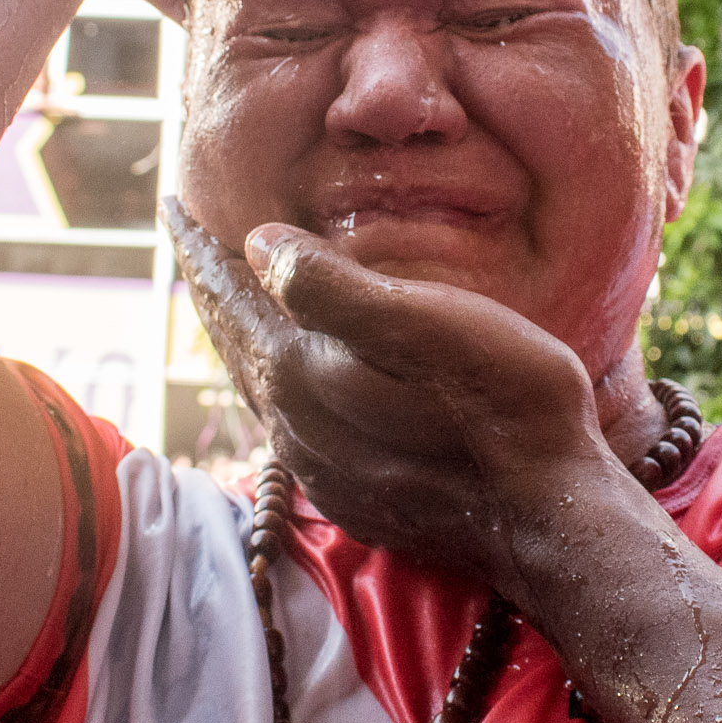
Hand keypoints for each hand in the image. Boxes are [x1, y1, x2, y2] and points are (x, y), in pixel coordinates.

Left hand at [166, 198, 621, 583]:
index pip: (228, 295)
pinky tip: (300, 381)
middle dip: (212, 286)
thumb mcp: (425, 322)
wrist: (548, 517)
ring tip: (236, 301)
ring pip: (261, 385)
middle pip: (234, 340)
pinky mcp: (358, 496)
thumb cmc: (501, 402)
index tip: (172, 205)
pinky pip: (294, 425)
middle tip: (192, 243)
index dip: (199, 245)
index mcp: (298, 372)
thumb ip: (329, 283)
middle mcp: (294, 425)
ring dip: (242, 337)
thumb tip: (257, 242)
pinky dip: (281, 382)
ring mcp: (324, 468)